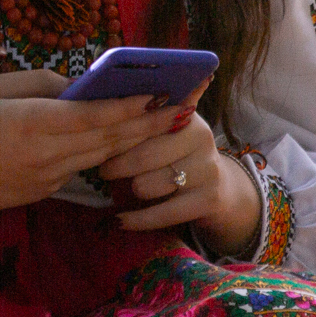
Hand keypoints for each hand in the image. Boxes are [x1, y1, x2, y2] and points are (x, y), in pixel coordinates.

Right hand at [0, 70, 185, 255]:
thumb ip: (36, 82)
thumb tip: (74, 83)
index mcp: (32, 124)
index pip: (93, 116)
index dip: (129, 106)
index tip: (158, 93)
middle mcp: (48, 154)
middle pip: (110, 139)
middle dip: (149, 123)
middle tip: (183, 107)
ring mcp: (51, 176)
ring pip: (105, 155)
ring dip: (138, 139)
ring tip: (168, 121)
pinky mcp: (49, 189)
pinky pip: (86, 166)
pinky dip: (112, 151)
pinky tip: (128, 139)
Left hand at [102, 89, 260, 254]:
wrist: (218, 186)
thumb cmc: (176, 152)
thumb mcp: (164, 128)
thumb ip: (141, 114)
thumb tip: (103, 95)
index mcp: (185, 113)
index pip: (141, 124)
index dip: (115, 136)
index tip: (97, 143)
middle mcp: (201, 137)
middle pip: (142, 156)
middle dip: (116, 166)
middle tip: (104, 171)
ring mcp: (208, 169)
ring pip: (147, 186)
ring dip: (132, 190)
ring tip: (129, 187)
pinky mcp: (209, 199)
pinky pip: (163, 214)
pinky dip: (138, 220)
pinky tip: (120, 221)